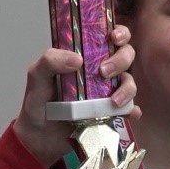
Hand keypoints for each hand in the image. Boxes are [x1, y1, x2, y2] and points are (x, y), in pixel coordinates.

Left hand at [12, 26, 139, 166]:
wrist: (39, 136)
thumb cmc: (38, 101)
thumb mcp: (37, 76)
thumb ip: (49, 61)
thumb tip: (77, 59)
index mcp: (84, 56)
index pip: (108, 36)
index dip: (119, 32)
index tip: (114, 37)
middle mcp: (100, 72)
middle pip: (125, 55)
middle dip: (121, 59)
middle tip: (104, 72)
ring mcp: (107, 92)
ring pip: (130, 82)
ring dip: (128, 88)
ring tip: (113, 101)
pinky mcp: (111, 113)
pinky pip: (130, 109)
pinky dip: (133, 110)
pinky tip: (130, 113)